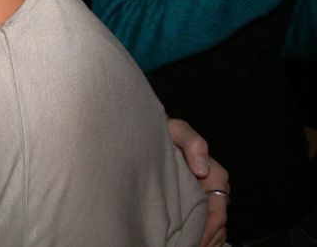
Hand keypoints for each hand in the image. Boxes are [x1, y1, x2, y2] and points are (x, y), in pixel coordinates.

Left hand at [167, 118, 228, 246]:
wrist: (148, 133)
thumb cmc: (164, 131)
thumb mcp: (177, 130)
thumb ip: (192, 142)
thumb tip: (203, 169)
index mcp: (213, 173)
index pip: (218, 207)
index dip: (209, 227)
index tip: (194, 239)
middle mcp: (212, 187)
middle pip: (218, 221)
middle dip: (208, 237)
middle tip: (189, 246)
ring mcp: (204, 196)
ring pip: (214, 226)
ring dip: (205, 239)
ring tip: (187, 245)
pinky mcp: (193, 202)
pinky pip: (204, 225)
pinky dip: (200, 237)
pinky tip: (188, 242)